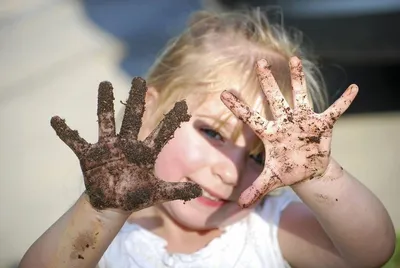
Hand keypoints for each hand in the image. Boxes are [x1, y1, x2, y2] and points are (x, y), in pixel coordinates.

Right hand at [51, 77, 201, 211]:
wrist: (112, 204)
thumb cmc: (135, 196)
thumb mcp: (157, 193)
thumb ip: (177, 191)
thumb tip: (199, 192)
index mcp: (144, 152)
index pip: (161, 132)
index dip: (172, 119)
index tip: (184, 104)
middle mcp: (127, 145)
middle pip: (134, 118)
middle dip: (137, 100)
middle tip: (140, 80)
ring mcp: (107, 148)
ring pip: (105, 122)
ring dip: (104, 104)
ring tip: (104, 85)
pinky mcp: (89, 156)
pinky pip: (75, 141)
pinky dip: (65, 132)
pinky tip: (55, 119)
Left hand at [221, 57, 357, 207]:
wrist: (308, 170)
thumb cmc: (287, 170)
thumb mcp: (271, 180)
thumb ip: (256, 189)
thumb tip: (239, 205)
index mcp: (270, 134)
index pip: (250, 118)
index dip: (238, 106)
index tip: (224, 93)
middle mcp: (285, 122)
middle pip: (274, 99)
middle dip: (267, 82)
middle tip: (260, 63)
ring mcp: (303, 121)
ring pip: (300, 95)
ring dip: (298, 78)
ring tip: (295, 59)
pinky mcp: (322, 124)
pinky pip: (335, 110)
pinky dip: (344, 101)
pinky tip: (354, 88)